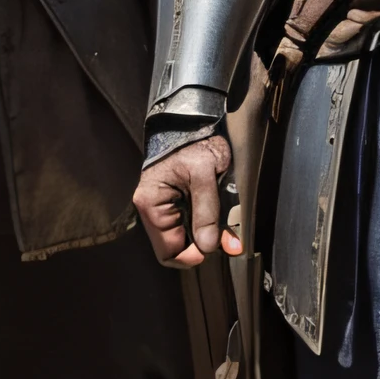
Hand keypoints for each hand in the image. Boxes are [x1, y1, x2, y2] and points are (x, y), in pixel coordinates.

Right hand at [133, 134, 238, 268]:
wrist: (192, 121)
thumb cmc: (194, 142)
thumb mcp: (205, 175)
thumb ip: (208, 212)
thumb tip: (210, 247)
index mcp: (151, 204)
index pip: (168, 252)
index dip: (193, 257)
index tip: (216, 247)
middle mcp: (152, 209)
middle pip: (177, 247)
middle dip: (204, 245)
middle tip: (227, 235)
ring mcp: (163, 207)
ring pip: (186, 237)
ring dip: (207, 234)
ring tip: (223, 220)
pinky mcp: (174, 202)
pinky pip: (190, 224)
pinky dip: (206, 224)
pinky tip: (216, 212)